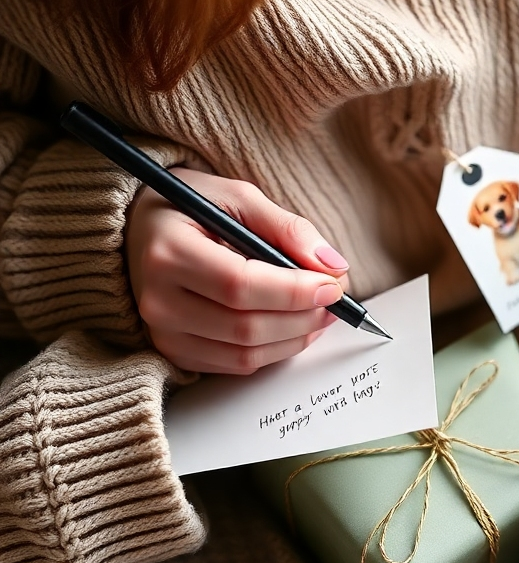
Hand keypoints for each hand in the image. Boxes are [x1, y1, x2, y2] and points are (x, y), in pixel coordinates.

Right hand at [126, 169, 349, 373]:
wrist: (139, 231)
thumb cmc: (190, 209)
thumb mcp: (236, 197)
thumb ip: (286, 228)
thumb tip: (333, 265)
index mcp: (168, 252)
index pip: (241, 286)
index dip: (294, 291)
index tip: (334, 285)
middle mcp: (159, 301)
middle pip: (247, 327)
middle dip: (303, 318)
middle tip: (335, 302)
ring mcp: (164, 333)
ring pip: (246, 353)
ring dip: (295, 339)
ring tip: (319, 314)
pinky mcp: (176, 353)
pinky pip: (237, 365)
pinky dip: (274, 351)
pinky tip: (292, 328)